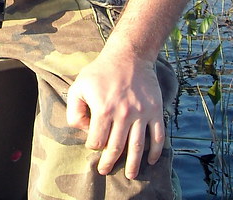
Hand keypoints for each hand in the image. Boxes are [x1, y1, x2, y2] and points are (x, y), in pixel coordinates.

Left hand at [66, 48, 165, 179]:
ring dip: (133, 164)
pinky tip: (151, 161)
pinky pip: (158, 136)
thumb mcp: (79, 85)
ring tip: (130, 176)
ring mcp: (142, 113)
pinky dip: (156, 152)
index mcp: (103, 109)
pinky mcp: (155, 111)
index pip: (97, 140)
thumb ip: (74, 109)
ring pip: (138, 147)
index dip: (93, 146)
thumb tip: (83, 129)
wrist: (129, 56)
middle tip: (105, 171)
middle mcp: (124, 114)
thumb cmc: (101, 72)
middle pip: (116, 147)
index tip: (93, 144)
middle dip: (110, 163)